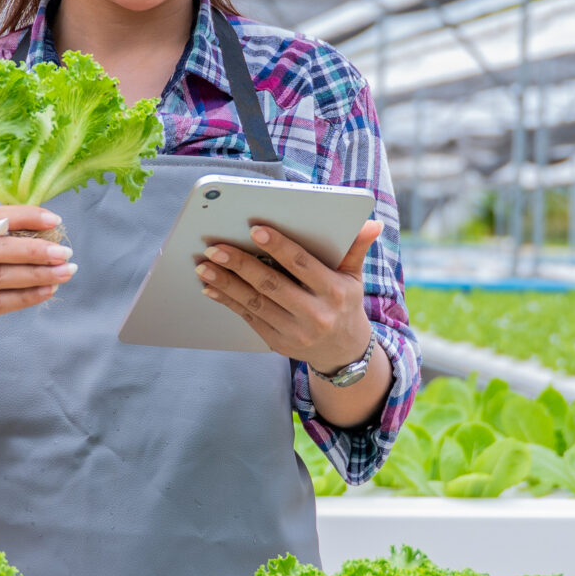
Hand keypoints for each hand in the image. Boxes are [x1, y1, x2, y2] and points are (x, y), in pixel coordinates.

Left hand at [195, 219, 380, 372]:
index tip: (255, 230)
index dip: (278, 247)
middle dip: (240, 265)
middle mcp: (315, 314)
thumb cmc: (345, 303)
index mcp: (335, 292)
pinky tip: (211, 286)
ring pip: (254, 303)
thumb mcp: (354, 277)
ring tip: (204, 265)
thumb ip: (356, 249)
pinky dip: (227, 301)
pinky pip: (248, 318)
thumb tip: (370, 224)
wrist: (344, 352)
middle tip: (214, 247)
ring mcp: (294, 332)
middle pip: (272, 285)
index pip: (302, 264)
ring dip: (226, 283)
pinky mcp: (277, 342)